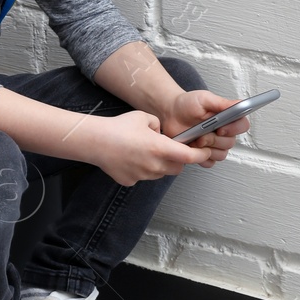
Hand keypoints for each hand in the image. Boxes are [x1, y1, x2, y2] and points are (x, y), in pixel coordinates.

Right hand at [89, 110, 215, 186]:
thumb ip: (158, 126)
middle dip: (178, 159)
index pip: (189, 157)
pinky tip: (132, 158)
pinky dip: (143, 169)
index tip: (205, 153)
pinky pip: (144, 176)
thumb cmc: (117, 128)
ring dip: (161, 165)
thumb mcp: (144, 117)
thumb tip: (161, 133)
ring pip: (161, 173)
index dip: (200, 155)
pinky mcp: (131, 181)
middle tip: (170, 149)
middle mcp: (154, 165)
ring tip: (145, 151)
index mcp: (160, 148)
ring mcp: (142, 175)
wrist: (94, 141)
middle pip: (177, 167)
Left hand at [159, 90, 249, 163]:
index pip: (243, 126)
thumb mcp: (205, 99)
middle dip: (214, 140)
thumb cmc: (187, 104)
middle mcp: (224, 132)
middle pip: (230, 143)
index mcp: (227, 118)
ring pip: (221, 154)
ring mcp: (214, 144)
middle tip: (201, 134)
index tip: (220, 128)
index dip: (234, 129)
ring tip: (196, 140)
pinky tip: (193, 148)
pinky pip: (210, 163)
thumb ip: (223, 103)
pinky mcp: (204, 154)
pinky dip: (201, 158)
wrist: (170, 113)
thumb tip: (241, 104)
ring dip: (208, 149)